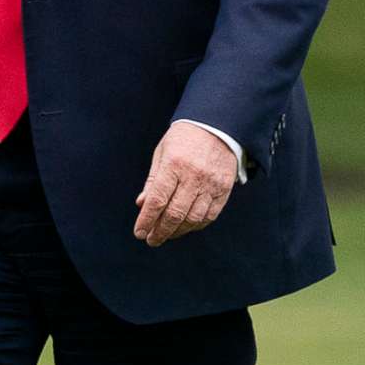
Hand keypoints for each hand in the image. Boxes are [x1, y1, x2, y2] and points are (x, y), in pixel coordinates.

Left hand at [134, 121, 238, 246]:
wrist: (217, 125)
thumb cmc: (184, 139)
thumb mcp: (162, 153)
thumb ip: (153, 181)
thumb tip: (141, 205)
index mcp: (174, 164)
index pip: (157, 200)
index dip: (147, 220)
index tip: (139, 233)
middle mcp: (194, 175)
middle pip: (175, 213)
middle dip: (161, 231)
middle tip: (152, 240)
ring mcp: (211, 183)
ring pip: (193, 219)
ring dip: (178, 231)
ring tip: (167, 234)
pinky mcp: (224, 189)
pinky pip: (209, 216)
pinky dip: (196, 225)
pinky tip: (185, 226)